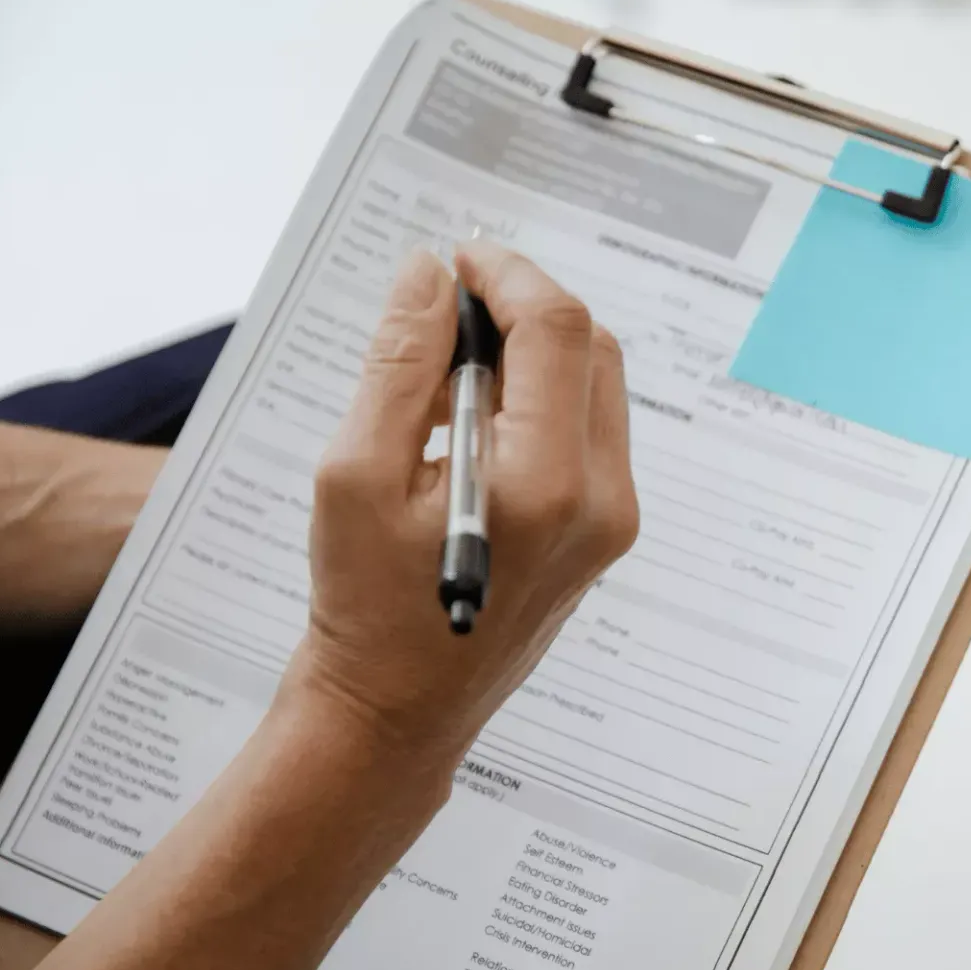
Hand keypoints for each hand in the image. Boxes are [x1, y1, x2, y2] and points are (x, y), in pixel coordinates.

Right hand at [287, 243, 637, 761]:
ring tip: (448, 369)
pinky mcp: (606, 531)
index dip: (508, 274)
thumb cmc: (364, 604)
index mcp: (545, 484)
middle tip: (448, 305)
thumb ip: (400, 363)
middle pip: (592, 348)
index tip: (457, 258)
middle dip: (524, 307)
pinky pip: (589, 430)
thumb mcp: (357, 473)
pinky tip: (473, 419)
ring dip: (534, 350)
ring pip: (597, 384)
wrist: (398, 711)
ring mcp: (614, 520)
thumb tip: (429, 274)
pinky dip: (541, 397)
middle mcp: (601, 499)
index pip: (558, 331)